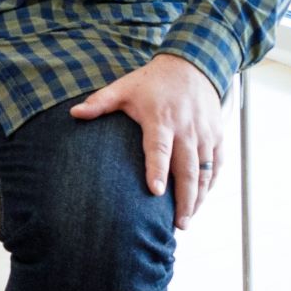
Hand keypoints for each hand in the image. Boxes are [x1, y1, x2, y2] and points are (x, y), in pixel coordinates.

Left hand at [69, 53, 222, 224]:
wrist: (191, 65)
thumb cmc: (152, 81)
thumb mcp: (124, 88)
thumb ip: (100, 102)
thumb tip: (73, 113)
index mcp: (161, 119)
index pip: (159, 149)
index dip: (158, 170)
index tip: (155, 192)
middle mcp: (186, 129)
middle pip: (188, 169)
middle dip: (184, 199)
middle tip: (178, 225)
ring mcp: (205, 134)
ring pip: (206, 172)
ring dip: (199, 197)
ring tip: (187, 219)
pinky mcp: (217, 135)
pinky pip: (217, 164)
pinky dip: (211, 184)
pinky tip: (201, 199)